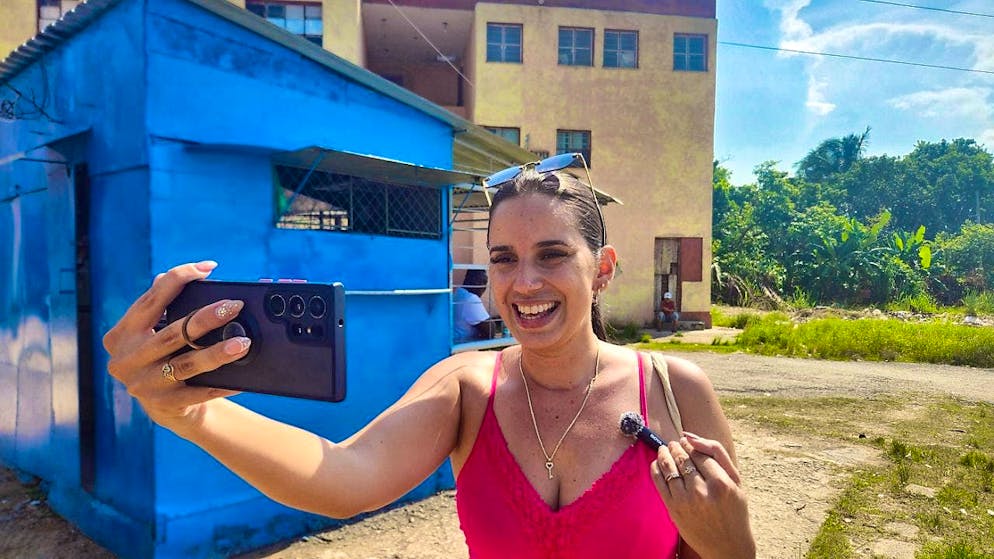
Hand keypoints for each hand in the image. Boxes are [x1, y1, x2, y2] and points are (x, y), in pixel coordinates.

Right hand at [102, 261, 248, 434]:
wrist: (167, 406)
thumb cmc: (166, 355)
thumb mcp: (156, 330)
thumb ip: (168, 303)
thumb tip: (199, 271)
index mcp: (122, 333)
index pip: (151, 299)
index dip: (179, 278)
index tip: (208, 268)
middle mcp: (126, 359)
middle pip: (172, 333)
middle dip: (205, 318)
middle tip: (234, 306)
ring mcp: (143, 385)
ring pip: (186, 364)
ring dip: (217, 352)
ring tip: (243, 343)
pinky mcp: (163, 405)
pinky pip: (199, 392)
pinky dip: (221, 384)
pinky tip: (241, 378)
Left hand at [652, 432, 755, 558]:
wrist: (728, 546)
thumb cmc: (735, 510)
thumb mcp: (736, 481)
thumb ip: (718, 454)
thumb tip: (691, 436)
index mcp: (721, 484)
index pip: (699, 453)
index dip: (690, 444)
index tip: (686, 440)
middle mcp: (701, 492)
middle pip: (683, 459)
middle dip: (676, 447)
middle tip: (674, 443)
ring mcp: (685, 501)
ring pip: (669, 467)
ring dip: (664, 453)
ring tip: (664, 448)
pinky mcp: (673, 509)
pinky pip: (659, 482)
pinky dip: (655, 468)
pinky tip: (657, 462)